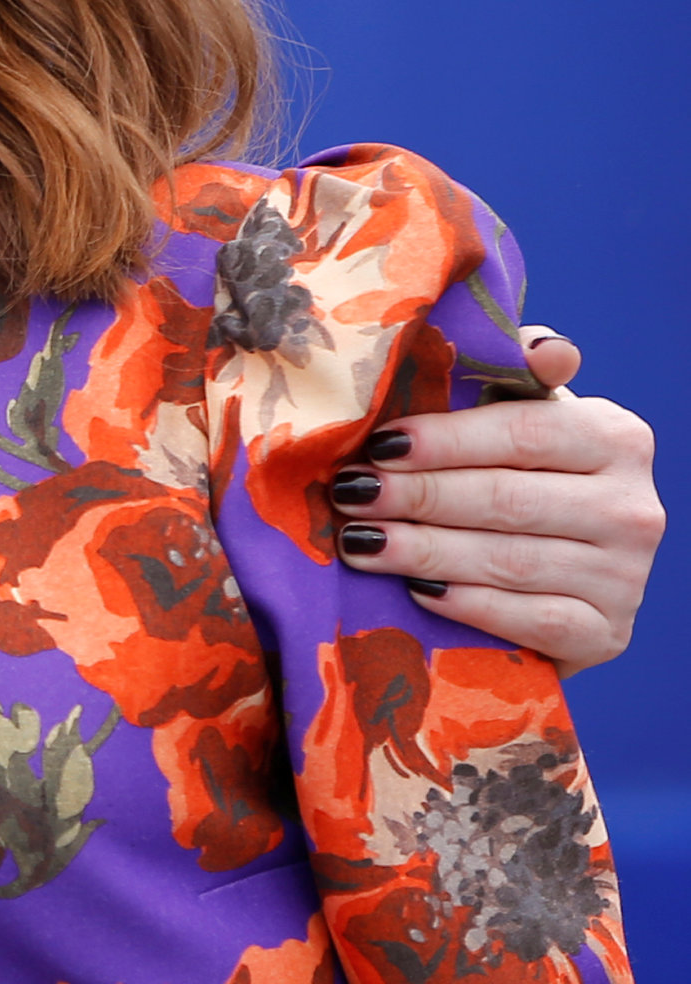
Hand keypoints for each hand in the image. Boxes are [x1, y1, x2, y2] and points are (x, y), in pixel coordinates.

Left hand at [334, 324, 659, 668]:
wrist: (560, 578)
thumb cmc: (521, 477)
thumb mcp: (519, 418)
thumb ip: (515, 374)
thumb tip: (546, 350)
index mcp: (616, 438)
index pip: (523, 433)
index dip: (445, 440)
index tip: (377, 446)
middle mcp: (633, 507)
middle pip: (507, 500)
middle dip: (417, 497)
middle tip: (350, 495)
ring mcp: (626, 576)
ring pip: (509, 562)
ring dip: (423, 552)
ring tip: (358, 542)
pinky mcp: (605, 634)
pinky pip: (529, 619)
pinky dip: (468, 605)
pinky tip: (415, 592)